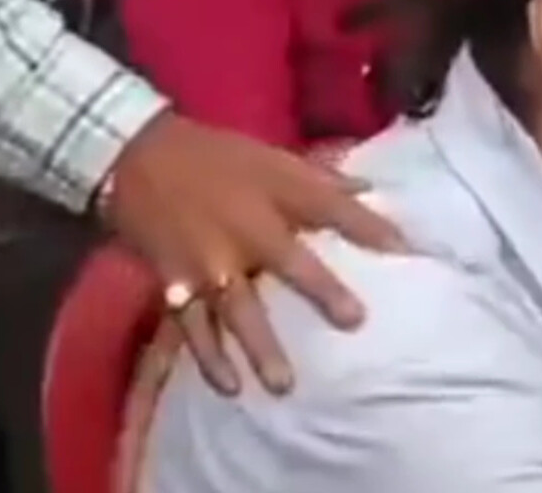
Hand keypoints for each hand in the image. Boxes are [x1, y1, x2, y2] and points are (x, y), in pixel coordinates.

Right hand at [99, 112, 406, 394]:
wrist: (135, 156)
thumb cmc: (214, 157)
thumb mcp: (270, 156)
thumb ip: (321, 178)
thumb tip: (372, 187)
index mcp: (273, 191)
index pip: (331, 206)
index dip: (370, 226)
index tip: (406, 249)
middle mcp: (244, 228)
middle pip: (289, 261)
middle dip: (321, 291)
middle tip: (354, 322)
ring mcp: (208, 260)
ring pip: (238, 310)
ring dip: (260, 348)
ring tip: (283, 385)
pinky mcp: (175, 282)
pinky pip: (193, 327)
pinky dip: (209, 357)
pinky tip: (229, 386)